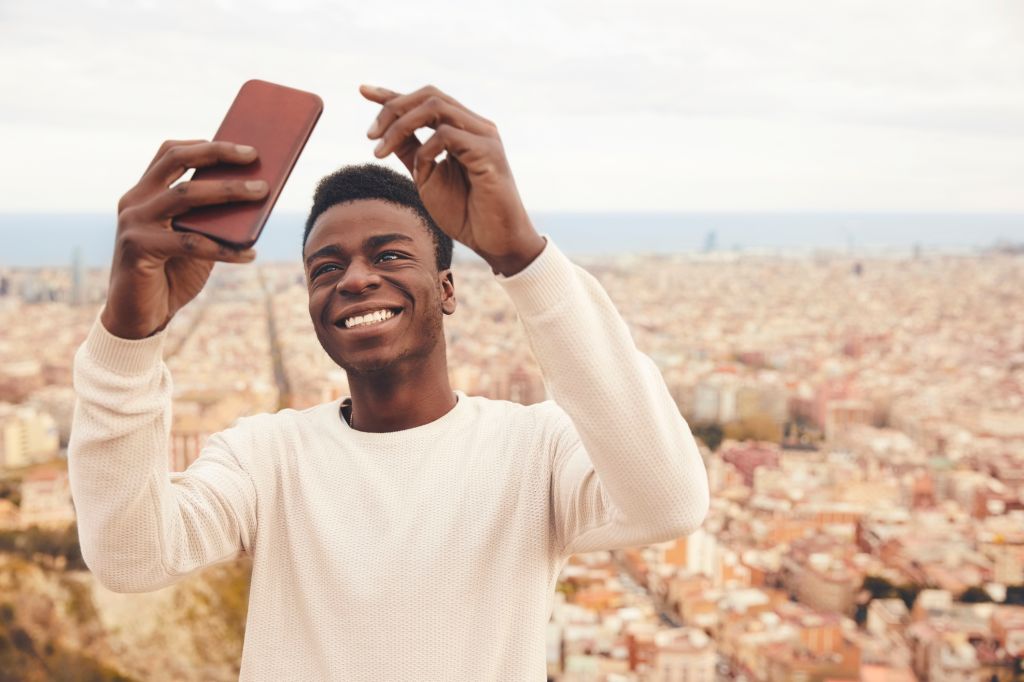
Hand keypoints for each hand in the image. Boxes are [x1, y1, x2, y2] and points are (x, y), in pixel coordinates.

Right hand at [100, 140, 268, 339]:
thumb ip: (212, 218)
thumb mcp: (194, 240)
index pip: (170, 153)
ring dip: (228, 191)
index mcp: (144, 193)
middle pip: (176, 160)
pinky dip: (225, 248)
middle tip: (254, 155)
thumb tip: (257, 196)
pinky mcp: (138, 249)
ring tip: (262, 193)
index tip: (242, 145)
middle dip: (218, 153)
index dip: (205, 144)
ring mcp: (133, 222)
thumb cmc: (172, 275)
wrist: (141, 317)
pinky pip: (191, 243)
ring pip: (185, 194)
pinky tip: (250, 254)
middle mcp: (134, 201)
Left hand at [360, 84, 545, 275]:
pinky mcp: (489, 153)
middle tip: (370, 136)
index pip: (424, 100)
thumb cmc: (466, 213)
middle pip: (429, 95)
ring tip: (381, 150)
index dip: (392, 94)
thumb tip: (385, 131)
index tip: (362, 90)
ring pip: (435, 107)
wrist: (495, 242)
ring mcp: (485, 136)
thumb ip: (411, 152)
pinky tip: (420, 170)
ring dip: (401, 126)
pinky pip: (447, 135)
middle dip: (393, 109)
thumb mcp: (427, 177)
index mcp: (462, 129)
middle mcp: (475, 126)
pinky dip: (426, 149)